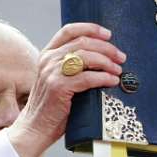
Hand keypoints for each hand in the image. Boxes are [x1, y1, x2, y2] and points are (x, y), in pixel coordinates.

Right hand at [8, 23, 125, 156]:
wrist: (35, 128)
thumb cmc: (51, 107)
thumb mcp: (58, 79)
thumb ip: (72, 66)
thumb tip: (103, 58)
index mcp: (48, 54)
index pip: (70, 30)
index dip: (91, 28)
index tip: (108, 34)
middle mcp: (48, 59)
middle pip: (83, 42)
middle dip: (106, 48)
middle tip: (121, 57)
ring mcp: (52, 72)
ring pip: (86, 57)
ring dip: (107, 62)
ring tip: (118, 70)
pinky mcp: (58, 87)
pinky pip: (88, 77)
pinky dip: (104, 77)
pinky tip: (112, 81)